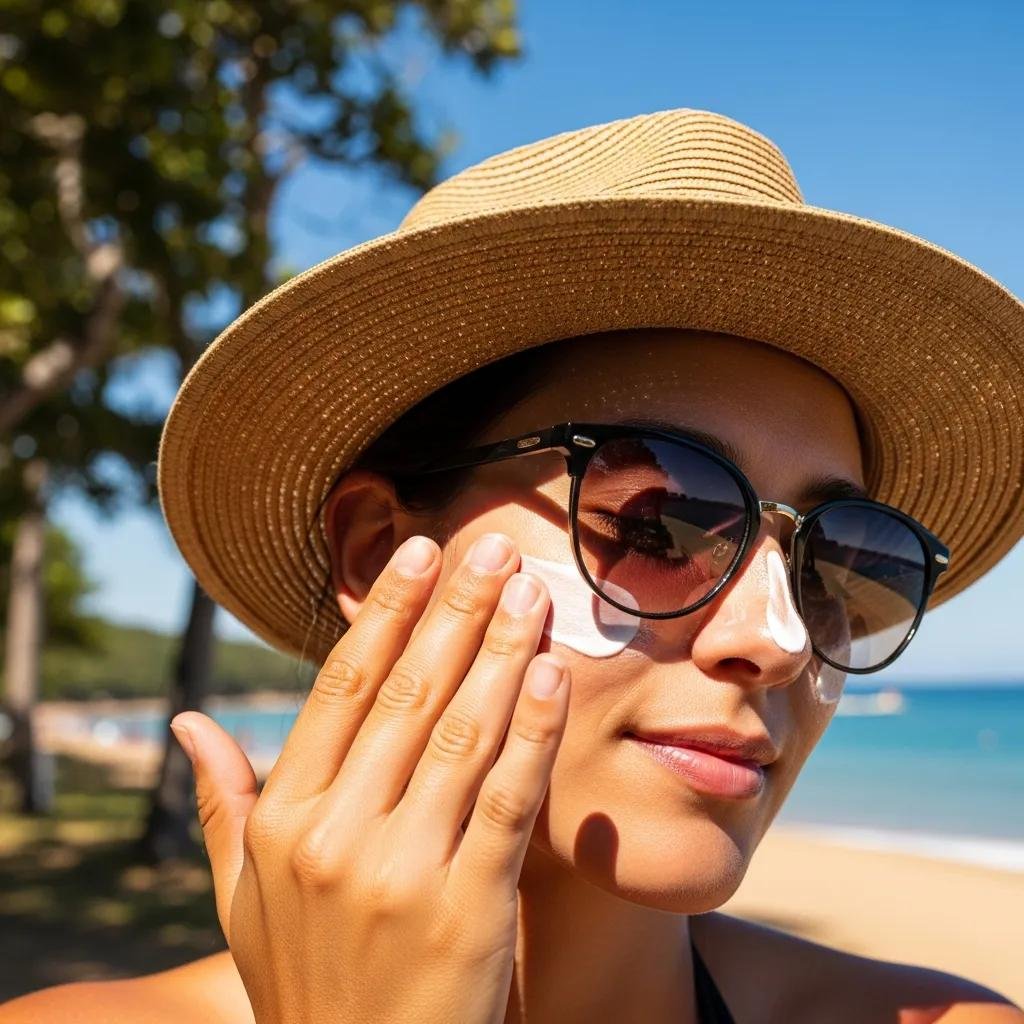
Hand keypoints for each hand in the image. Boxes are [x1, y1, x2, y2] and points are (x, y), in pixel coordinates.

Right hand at [170, 532, 568, 1023]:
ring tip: (529, 589)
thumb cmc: (305, 981)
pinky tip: (555, 673)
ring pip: (461, 732)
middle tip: (491, 545)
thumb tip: (186, 721)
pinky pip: (507, 799)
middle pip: (408, 693)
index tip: (419, 552)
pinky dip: (535, 730)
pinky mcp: (468, 909)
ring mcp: (402, 873)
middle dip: (455, 609)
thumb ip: (221, 805)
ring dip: (501, 651)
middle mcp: (335, 837)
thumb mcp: (241, 899)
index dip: (385, 612)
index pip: (342, 687)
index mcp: (283, 821)